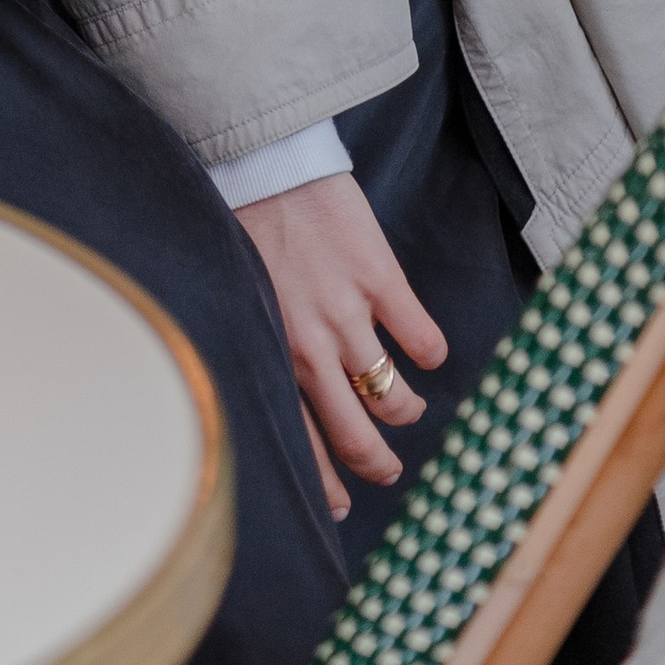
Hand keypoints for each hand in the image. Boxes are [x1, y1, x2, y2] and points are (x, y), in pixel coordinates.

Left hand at [235, 173, 445, 519]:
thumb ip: (258, 341)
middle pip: (357, 437)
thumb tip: (274, 387)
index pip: (301, 442)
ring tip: (404, 407)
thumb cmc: (237, 221)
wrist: (260, 158)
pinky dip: (431, 355)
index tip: (341, 507)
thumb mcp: (233, 295)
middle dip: (377, 465)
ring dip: (405, 412)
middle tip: (386, 470)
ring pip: (396, 400)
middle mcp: (308, 345)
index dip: (327, 485)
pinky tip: (424, 350)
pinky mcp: (380, 279)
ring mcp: (348, 315)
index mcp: (267, 351)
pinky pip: (424, 343)